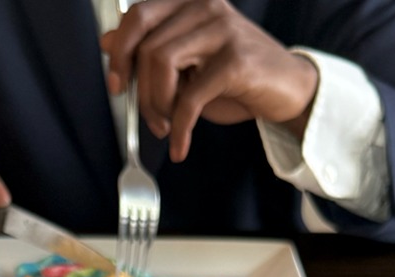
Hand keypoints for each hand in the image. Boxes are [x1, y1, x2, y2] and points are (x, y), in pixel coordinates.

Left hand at [100, 0, 318, 160]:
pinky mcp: (235, 60)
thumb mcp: (187, 61)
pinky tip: (180, 144)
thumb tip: (108, 41)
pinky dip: (180, 128)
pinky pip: (189, 98)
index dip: (120, 53)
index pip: (138, 16)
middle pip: (147, 45)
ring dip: (158, 107)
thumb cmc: (236, 77)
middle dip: (140, 90)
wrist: (286, 88)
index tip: (117, 85)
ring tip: (167, 127)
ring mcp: (221, 28)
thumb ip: (151, 48)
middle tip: (148, 118)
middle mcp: (204, 5)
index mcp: (189, 1)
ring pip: (162, 64)